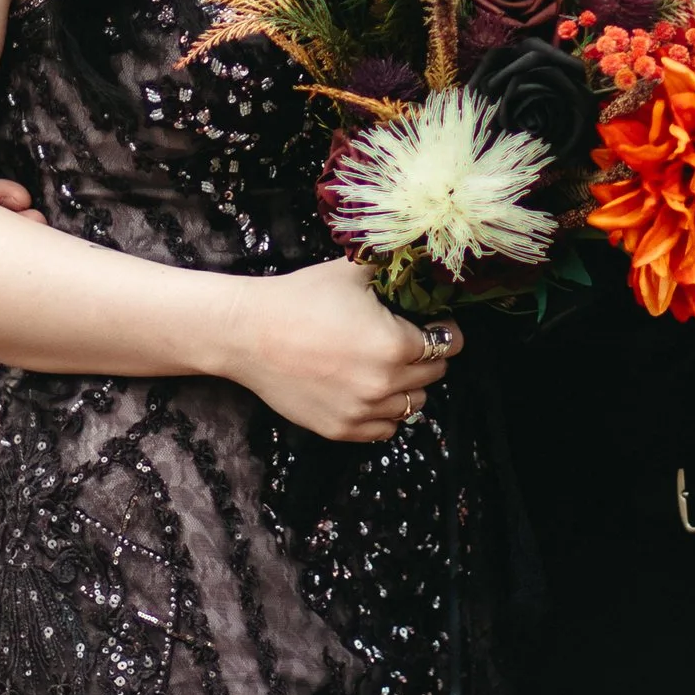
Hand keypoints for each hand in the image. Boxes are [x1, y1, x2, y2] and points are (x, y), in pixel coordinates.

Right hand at [225, 258, 462, 444]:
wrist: (248, 333)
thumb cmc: (300, 297)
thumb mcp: (353, 272)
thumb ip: (392, 270)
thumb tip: (420, 263)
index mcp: (395, 345)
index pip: (446, 345)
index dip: (444, 331)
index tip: (434, 324)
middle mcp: (384, 384)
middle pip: (432, 376)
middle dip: (427, 357)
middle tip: (409, 343)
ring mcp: (362, 411)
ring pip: (413, 406)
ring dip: (408, 387)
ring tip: (388, 368)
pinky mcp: (340, 429)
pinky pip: (384, 430)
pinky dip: (385, 414)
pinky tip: (372, 392)